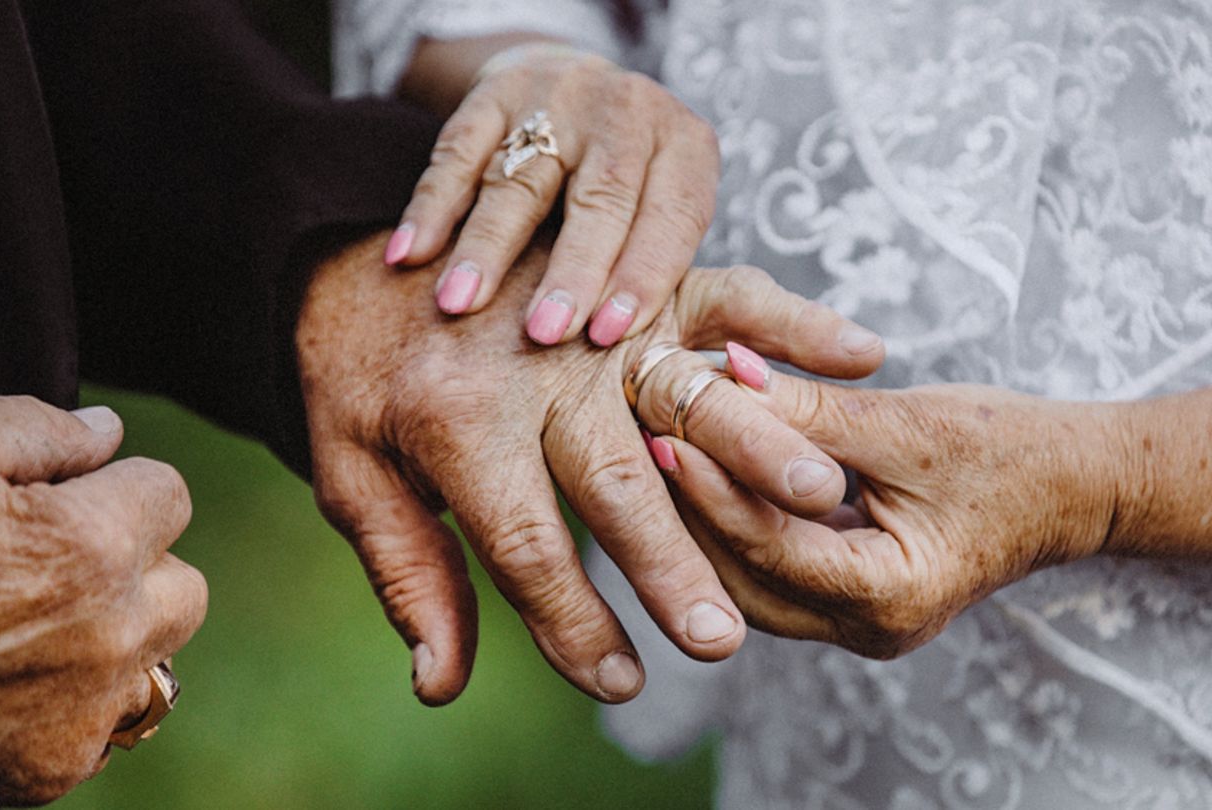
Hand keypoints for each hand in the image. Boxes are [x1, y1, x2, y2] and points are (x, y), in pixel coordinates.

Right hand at [0, 398, 206, 805]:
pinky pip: (103, 725)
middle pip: (182, 585)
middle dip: (136, 567)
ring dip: (116, 639)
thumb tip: (106, 431)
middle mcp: (109, 637)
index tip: (65, 499)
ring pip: (154, 660)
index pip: (168, 496)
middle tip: (52, 565)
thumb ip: (38, 432)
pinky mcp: (48, 770)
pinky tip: (4, 683)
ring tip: (30, 626)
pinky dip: (73, 705)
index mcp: (90, 550)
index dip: (114, 488)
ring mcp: (84, 713)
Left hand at [297, 231, 883, 704]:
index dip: (574, 627)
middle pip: (617, 483)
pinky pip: (725, 293)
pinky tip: (861, 354)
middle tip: (721, 641)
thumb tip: (443, 685)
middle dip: (672, 567)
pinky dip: (796, 320)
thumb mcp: (350, 473)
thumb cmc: (358, 375)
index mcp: (457, 424)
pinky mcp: (631, 273)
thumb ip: (408, 574)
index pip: (527, 549)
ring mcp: (593, 312)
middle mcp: (534, 369)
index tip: (620, 686)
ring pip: (686, 394)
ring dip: (758, 448)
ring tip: (819, 502)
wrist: (355, 245)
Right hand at [385, 44, 719, 347]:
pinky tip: (407, 256)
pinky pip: (456, 153)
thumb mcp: (666, 211)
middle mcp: (628, 114)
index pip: (672, 215)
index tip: (608, 335)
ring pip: (521, 178)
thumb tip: (645, 366)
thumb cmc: (633, 186)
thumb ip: (662, 272)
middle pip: (601, 196)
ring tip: (459, 305)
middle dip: (571, 270)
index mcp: (686, 147)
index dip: (643, 274)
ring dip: (486, 247)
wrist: (578, 89)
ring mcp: (559, 98)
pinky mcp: (495, 92)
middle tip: (542, 333)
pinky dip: (430, 208)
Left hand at [637, 369, 1121, 658]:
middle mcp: (869, 629)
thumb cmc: (1009, 446)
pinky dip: (741, 517)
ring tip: (665, 443)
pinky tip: (708, 465)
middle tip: (645, 433)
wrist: (1075, 483)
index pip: (770, 545)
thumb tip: (721, 376)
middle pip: (743, 576)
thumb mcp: (905, 422)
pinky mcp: (851, 597)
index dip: (710, 486)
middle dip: (692, 507)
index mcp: (891, 597)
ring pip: (749, 577)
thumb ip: (809, 411)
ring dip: (708, 514)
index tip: (664, 426)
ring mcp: (858, 623)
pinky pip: (774, 564)